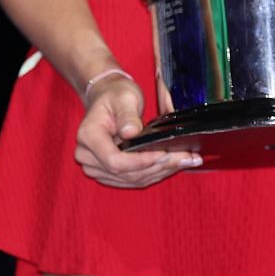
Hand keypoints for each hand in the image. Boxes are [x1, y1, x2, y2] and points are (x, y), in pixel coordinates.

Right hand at [73, 71, 200, 187]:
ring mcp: (96, 167)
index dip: (141, 162)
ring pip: (132, 179)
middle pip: (126, 173)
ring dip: (160, 172)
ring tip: (185, 160)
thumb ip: (127, 115)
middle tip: (187, 157)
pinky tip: (173, 164)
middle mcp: (87, 155)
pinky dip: (154, 173)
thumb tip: (131, 132)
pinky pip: (133, 179)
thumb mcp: (124, 97)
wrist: (107, 98)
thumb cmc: (115, 95)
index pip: (114, 161)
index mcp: (88, 136)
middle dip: (158, 166)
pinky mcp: (108, 173)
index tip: (164, 154)